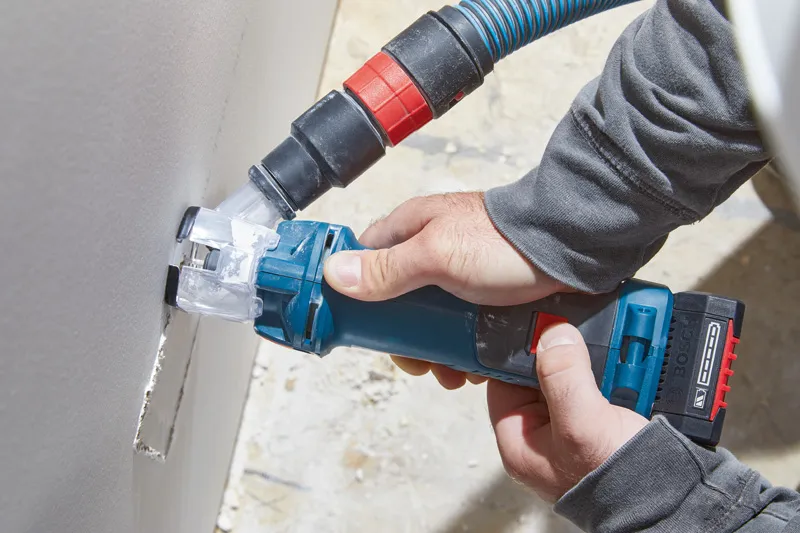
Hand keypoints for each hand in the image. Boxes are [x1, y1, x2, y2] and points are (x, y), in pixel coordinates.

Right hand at [323, 192, 566, 387]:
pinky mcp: (485, 290)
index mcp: (411, 228)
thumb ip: (388, 268)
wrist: (571, 247)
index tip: (363, 329)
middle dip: (403, 336)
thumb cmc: (504, 243)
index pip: (365, 259)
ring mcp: (459, 271)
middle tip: (417, 363)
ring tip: (450, 372)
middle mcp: (431, 247)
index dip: (356, 294)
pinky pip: (460, 323)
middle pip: (397, 297)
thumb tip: (335, 274)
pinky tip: (470, 363)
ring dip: (433, 347)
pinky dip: (461, 345)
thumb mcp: (437, 256)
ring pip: (429, 316)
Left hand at [488, 322, 647, 501]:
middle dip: (563, 350)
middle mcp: (545, 434)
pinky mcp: (605, 421)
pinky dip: (614, 368)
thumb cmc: (617, 481)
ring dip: (593, 356)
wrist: (671, 503)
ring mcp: (576, 427)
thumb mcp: (580, 424)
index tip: (536, 324)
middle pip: (543, 375)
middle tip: (578, 326)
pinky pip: (602, 383)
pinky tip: (627, 356)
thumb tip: (552, 336)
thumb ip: (562, 378)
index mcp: (521, 441)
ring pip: (575, 375)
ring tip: (610, 337)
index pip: (503, 382)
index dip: (518, 352)